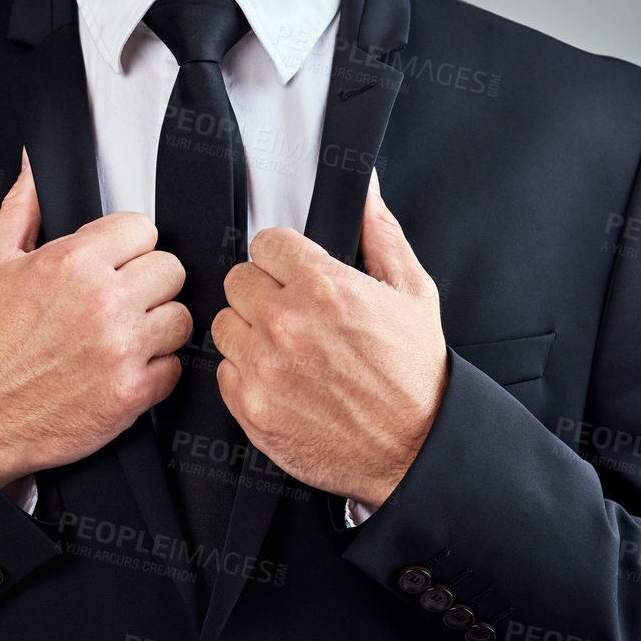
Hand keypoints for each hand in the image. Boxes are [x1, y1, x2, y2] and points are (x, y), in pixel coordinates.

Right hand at [0, 146, 191, 489]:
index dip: (126, 245)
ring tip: (122, 334)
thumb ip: (23, 208)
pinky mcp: (132, 394)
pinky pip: (175, 368)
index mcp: (70, 264)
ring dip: (157, 326)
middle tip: (118, 299)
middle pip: (170, 268)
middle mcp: (102, 303)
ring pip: (181, 317)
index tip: (113, 262)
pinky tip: (120, 368)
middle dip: (146, 282)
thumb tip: (33, 167)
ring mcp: (122, 349)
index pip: (142, 228)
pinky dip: (154, 371)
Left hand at [211, 167, 447, 509]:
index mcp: (324, 287)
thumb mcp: (413, 292)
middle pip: (238, 280)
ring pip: (224, 324)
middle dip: (263, 292)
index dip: (283, 259)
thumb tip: (367, 191)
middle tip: (293, 315)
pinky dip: (246, 376)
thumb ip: (380, 233)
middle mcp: (287, 323)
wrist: (416, 449)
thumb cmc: (416, 377)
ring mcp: (264, 367)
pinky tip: (282, 381)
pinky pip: (224, 372)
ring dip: (249, 332)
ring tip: (287, 350)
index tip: (294, 275)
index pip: (266, 244)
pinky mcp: (250, 407)